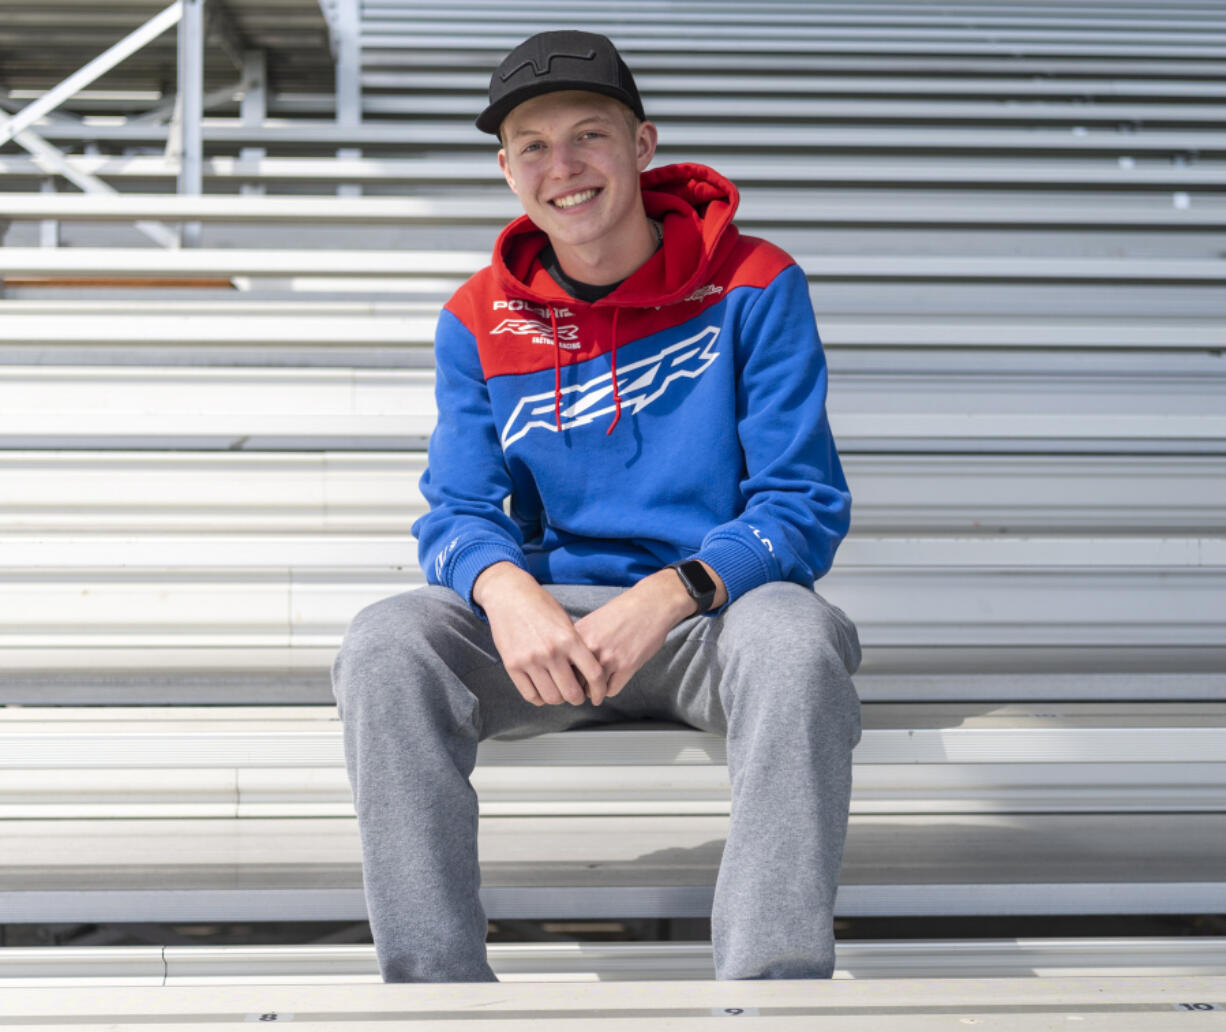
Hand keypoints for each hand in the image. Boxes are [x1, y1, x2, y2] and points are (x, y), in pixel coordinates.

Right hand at [473, 562, 606, 706]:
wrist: (509, 595)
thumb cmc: (540, 606)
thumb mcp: (566, 622)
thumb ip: (576, 646)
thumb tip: (587, 673)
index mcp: (569, 639)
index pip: (593, 674)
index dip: (599, 689)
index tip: (598, 694)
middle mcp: (550, 651)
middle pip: (571, 692)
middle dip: (577, 698)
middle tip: (577, 696)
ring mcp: (530, 660)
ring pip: (551, 697)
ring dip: (558, 699)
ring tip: (559, 693)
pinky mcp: (512, 665)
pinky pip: (530, 695)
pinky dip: (540, 698)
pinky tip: (543, 691)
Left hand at [574, 565, 722, 705]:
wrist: (651, 605)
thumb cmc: (623, 612)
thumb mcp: (592, 621)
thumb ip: (579, 640)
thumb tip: (567, 661)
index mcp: (579, 634)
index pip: (562, 665)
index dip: (564, 675)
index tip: (567, 679)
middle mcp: (591, 647)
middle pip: (574, 680)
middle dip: (577, 688)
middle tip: (581, 690)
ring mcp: (609, 658)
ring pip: (592, 690)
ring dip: (594, 693)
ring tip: (595, 693)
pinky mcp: (627, 666)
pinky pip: (611, 690)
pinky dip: (609, 691)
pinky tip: (610, 685)